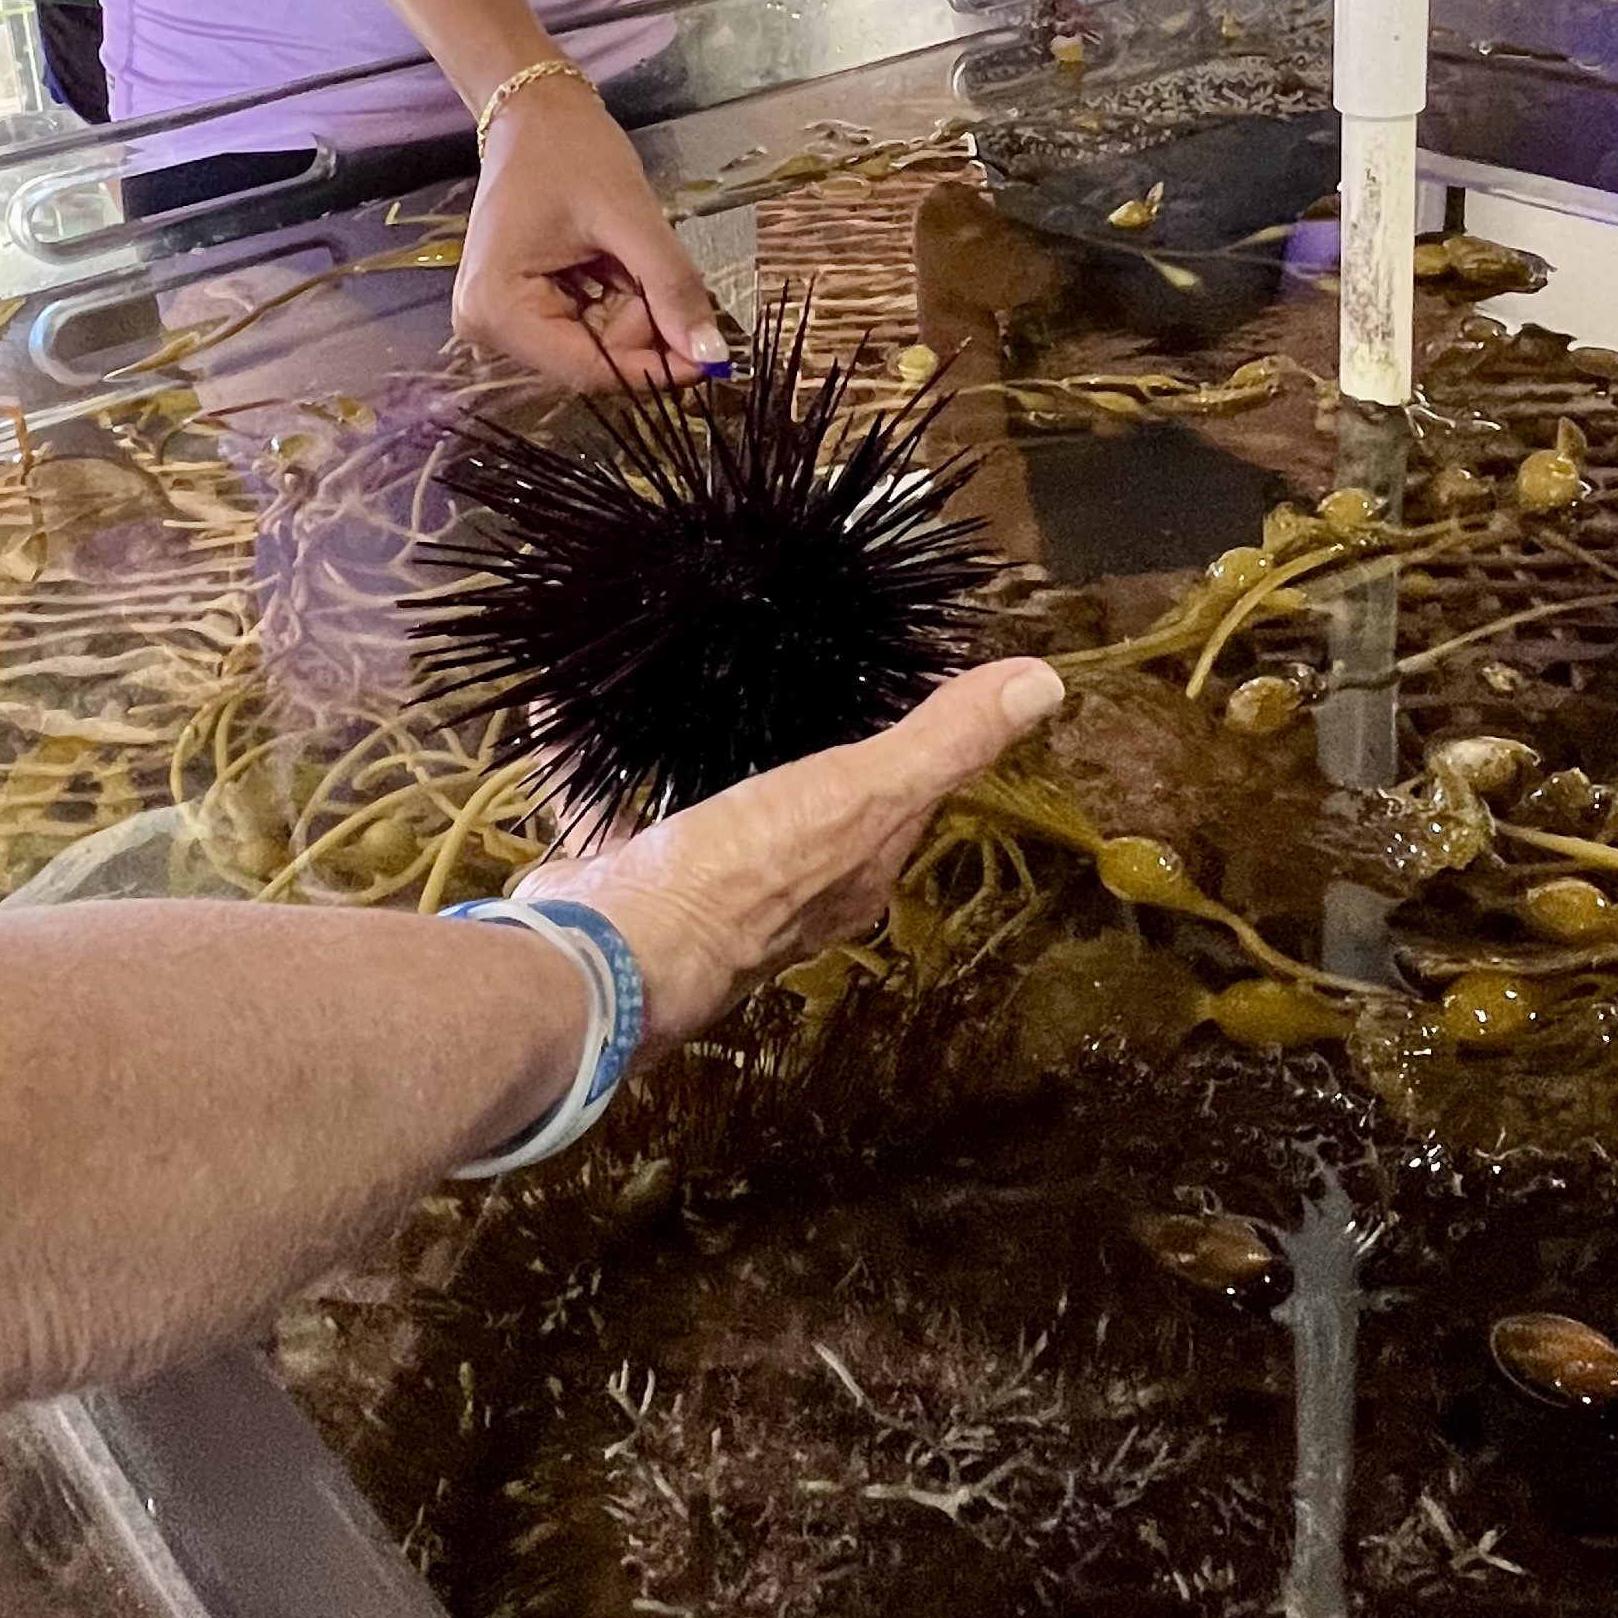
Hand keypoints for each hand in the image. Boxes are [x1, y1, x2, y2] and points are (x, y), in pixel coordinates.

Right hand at [455, 65, 732, 389]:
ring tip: (621, 253)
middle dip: (639, 325)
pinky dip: (613, 303)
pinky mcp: (515, 312)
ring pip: (593, 348)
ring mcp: (498, 322)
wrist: (536, 113)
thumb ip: (671, 286)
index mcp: (498, 308)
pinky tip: (608, 262)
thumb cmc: (572, 151)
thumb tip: (711, 356)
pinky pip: (583, 330)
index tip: (711, 358)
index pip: (589, 369)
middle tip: (647, 264)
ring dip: (628, 310)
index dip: (655, 369)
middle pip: (591, 361)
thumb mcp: (630, 216)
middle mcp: (486, 328)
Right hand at [530, 657, 1065, 1048]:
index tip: (903, 677)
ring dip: (700, 753)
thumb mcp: (860, 794)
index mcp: (847, 875)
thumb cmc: (743, 878)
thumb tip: (1045, 685)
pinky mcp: (618, 874)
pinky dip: (592, 755)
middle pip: (804, 808)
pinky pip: (608, 801)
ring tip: (696, 679)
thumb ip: (942, 741)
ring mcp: (693, 888)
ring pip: (707, 806)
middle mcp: (779, 893)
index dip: (909, 746)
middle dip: (801, 745)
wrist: (605, 951)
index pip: (898, 802)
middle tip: (797, 666)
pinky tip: (572, 704)